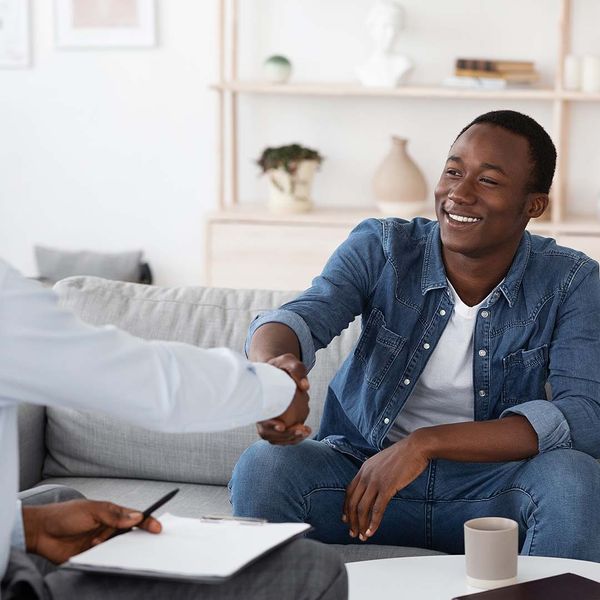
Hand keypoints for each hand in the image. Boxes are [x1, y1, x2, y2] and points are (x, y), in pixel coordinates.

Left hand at [23, 499, 161, 563]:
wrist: (40, 532)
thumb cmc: (65, 515)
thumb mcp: (92, 511)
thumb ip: (114, 515)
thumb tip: (137, 516)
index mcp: (112, 513)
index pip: (134, 517)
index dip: (147, 521)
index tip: (157, 528)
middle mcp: (109, 528)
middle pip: (130, 534)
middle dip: (139, 538)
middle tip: (148, 544)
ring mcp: (101, 543)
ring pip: (119, 548)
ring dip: (120, 550)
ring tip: (119, 550)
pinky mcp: (92, 556)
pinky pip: (106, 559)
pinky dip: (109, 560)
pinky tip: (108, 558)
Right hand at [256, 353, 311, 444]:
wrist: (275, 371)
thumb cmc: (280, 366)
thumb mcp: (288, 361)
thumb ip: (297, 370)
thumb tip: (305, 387)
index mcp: (257, 399)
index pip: (259, 417)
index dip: (269, 425)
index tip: (282, 425)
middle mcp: (258, 412)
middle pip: (267, 433)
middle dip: (285, 436)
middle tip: (302, 429)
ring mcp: (265, 420)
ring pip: (274, 438)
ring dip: (291, 439)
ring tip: (306, 431)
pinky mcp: (273, 423)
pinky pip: (280, 436)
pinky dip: (292, 437)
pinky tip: (305, 431)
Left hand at [342, 434, 429, 540]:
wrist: (415, 447)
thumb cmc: (403, 455)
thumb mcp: (382, 462)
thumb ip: (375, 473)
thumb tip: (374, 486)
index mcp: (364, 468)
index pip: (349, 491)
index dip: (346, 507)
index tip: (346, 519)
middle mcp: (366, 475)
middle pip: (353, 502)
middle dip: (351, 520)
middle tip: (353, 533)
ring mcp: (376, 481)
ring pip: (363, 507)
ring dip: (361, 524)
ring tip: (362, 536)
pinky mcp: (387, 487)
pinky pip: (377, 509)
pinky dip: (373, 522)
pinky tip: (372, 531)